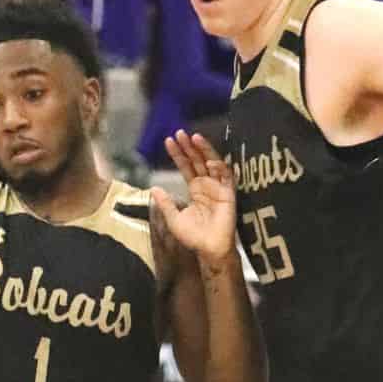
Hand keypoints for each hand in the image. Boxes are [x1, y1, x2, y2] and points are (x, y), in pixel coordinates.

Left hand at [154, 131, 238, 269]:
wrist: (209, 249)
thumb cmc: (193, 237)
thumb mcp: (174, 219)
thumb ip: (165, 203)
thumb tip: (153, 187)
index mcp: (194, 189)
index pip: (186, 167)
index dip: (178, 154)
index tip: (168, 141)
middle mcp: (206, 185)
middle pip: (197, 160)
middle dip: (189, 147)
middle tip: (180, 133)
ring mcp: (218, 187)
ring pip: (212, 163)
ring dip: (204, 150)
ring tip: (194, 138)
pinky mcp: (228, 193)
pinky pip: (226, 176)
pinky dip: (219, 167)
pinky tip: (209, 162)